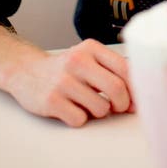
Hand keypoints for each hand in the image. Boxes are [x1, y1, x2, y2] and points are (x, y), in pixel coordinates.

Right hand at [6, 38, 133, 126]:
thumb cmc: (66, 68)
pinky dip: (80, 118)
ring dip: (99, 112)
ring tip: (88, 104)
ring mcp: (63, 81)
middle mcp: (77, 61)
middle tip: (117, 108)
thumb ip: (112, 69)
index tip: (135, 99)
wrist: (28, 72)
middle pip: (116, 89)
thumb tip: (138, 92)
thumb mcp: (89, 58)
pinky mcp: (51, 101)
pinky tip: (72, 108)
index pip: (125, 68)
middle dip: (122, 104)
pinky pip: (80, 119)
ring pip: (100, 108)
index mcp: (91, 48)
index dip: (135, 88)